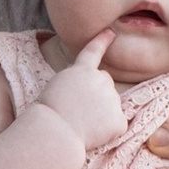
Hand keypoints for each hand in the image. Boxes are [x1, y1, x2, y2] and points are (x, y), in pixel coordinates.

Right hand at [38, 31, 126, 152]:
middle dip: (97, 92)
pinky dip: (107, 132)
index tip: (111, 33)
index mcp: (82, 70)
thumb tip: (86, 87)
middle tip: (80, 108)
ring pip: (111, 104)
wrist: (55, 131)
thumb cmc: (48, 112)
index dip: (102, 41)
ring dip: (101, 113)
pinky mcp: (119, 120)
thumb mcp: (57, 85)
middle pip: (105, 82)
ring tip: (81, 123)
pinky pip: (116, 125)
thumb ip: (75, 80)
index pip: (93, 51)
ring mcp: (113, 99)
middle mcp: (102, 80)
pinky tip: (92, 135)